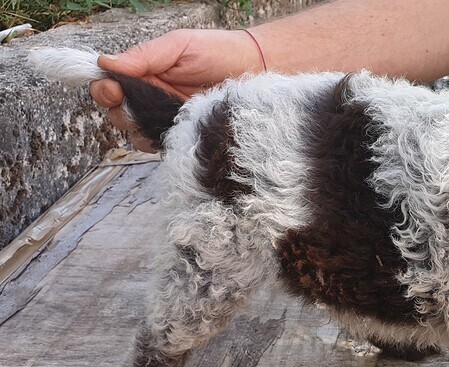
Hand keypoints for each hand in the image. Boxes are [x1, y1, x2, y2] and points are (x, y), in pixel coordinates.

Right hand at [89, 29, 263, 151]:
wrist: (254, 69)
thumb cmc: (218, 52)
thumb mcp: (178, 46)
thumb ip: (144, 56)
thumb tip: (105, 62)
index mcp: (144, 74)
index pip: (109, 86)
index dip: (104, 90)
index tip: (114, 90)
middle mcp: (150, 99)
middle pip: (118, 114)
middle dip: (120, 112)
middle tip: (134, 106)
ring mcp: (167, 120)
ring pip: (137, 135)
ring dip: (141, 131)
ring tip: (161, 119)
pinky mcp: (185, 136)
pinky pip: (164, 147)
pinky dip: (163, 144)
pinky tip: (176, 133)